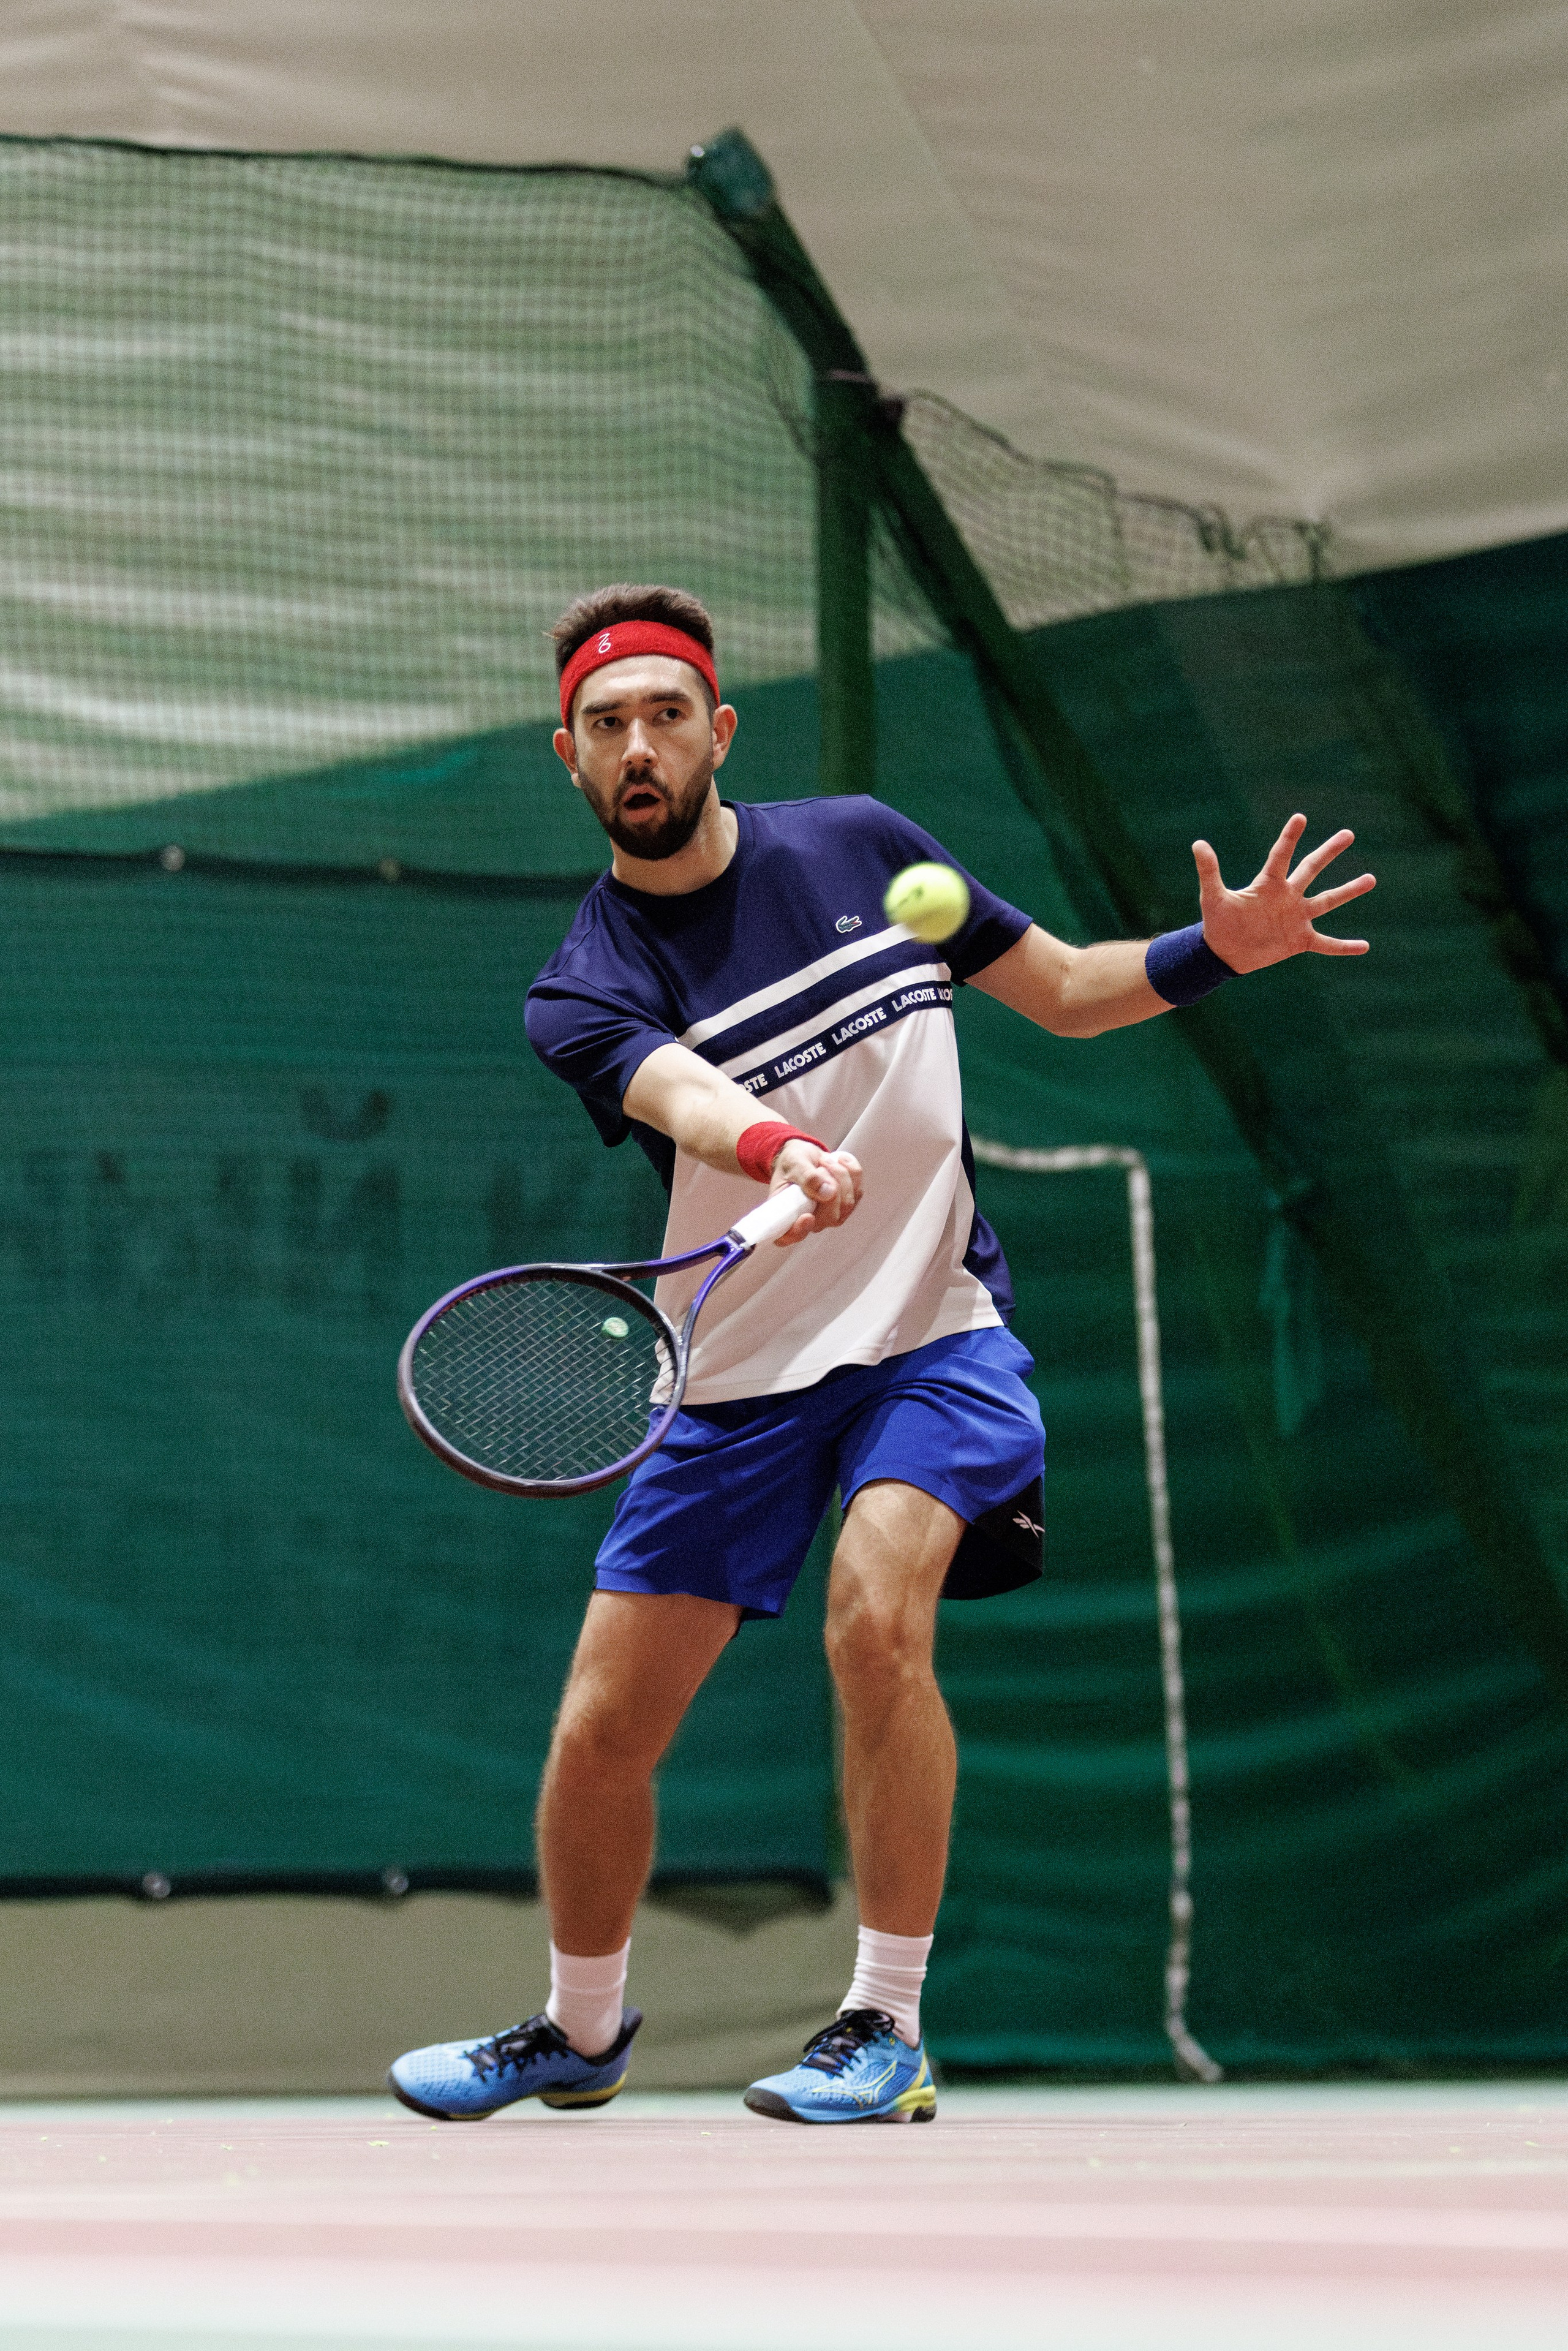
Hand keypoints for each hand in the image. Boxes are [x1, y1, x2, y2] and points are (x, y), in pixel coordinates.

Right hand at [770, 1142, 862, 1245]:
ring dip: (841, 1175)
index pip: (789, 1236)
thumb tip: (826, 1192)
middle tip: (820, 1166)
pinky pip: (858, 1191)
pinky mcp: (846, 1204)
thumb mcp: (794, 1163)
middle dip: (831, 1185)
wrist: (805, 1157)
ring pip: (848, 1203)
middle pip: (830, 1217)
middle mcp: (810, 1221)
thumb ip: (807, 1177)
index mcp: (787, 1215)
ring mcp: (830, 1215)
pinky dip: (852, 1172)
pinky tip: (838, 1161)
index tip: (806, 1216)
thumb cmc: (793, 1163)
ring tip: (825, 1161)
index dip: (799, 1231)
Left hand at [1192, 814, 1374, 974]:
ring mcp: (1297, 917)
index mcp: (1268, 884)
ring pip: (1327, 901)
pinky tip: (1364, 946)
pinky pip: (1327, 944)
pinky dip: (1344, 946)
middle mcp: (1287, 896)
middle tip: (1347, 834)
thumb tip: (1197, 844)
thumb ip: (1209, 872)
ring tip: (1370, 879)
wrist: (1224, 952)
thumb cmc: (1218, 922)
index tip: (1299, 817)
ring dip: (1349, 891)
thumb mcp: (1213, 897)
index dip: (1289, 837)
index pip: (1281, 856)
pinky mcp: (1300, 940)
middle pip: (1311, 869)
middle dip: (1328, 851)